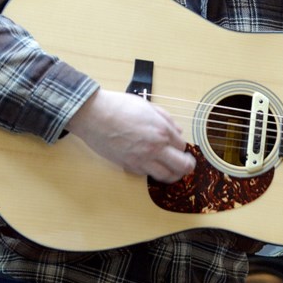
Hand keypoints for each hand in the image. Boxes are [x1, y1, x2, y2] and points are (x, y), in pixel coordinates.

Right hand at [67, 89, 195, 182]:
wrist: (95, 116)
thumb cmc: (120, 106)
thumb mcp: (148, 106)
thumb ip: (166, 119)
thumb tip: (177, 131)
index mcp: (162, 130)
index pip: (182, 145)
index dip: (182, 146)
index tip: (178, 146)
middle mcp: (156, 148)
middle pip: (182, 166)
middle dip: (187, 166)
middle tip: (187, 164)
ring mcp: (142, 160)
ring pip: (167, 176)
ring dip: (173, 174)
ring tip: (173, 170)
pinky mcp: (129, 166)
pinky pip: (147, 174)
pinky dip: (152, 172)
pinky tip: (151, 165)